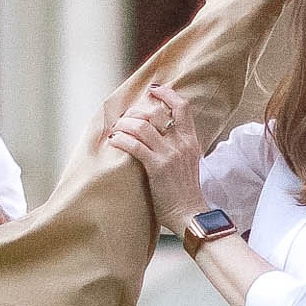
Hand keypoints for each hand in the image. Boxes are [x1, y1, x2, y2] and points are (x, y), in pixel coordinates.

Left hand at [106, 82, 204, 233]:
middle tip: (124, 118)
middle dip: (135, 112)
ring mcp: (170, 155)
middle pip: (155, 113)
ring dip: (124, 125)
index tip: (154, 90)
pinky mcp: (157, 167)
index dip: (167, 94)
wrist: (190, 214)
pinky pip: (134, 146)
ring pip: (141, 127)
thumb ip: (178, 147)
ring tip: (116, 130)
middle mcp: (182, 144)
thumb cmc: (185, 193)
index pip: (182, 107)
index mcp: (191, 141)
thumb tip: (159, 135)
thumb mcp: (188, 163)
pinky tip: (114, 142)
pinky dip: (120, 140)